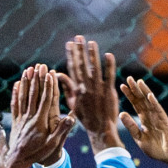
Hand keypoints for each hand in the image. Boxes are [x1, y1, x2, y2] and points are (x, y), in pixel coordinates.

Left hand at [4, 65, 75, 167]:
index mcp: (40, 121)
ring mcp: (21, 118)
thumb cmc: (37, 153)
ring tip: (28, 70)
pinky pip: (15, 104)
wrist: (18, 160)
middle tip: (39, 66)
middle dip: (37, 79)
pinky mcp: (15, 121)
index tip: (50, 74)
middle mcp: (30, 117)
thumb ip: (61, 131)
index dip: (48, 86)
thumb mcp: (52, 145)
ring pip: (23, 96)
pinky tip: (16, 84)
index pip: (45, 100)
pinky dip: (16, 93)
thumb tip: (71, 117)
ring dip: (26, 82)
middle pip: (34, 94)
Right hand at [65, 35, 122, 152]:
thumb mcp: (73, 103)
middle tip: (79, 37)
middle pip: (82, 65)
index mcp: (77, 89)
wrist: (100, 129)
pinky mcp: (109, 92)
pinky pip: (109, 76)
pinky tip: (108, 54)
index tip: (69, 43)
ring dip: (93, 54)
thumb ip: (67, 88)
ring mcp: (98, 89)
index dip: (71, 55)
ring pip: (95, 68)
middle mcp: (86, 87)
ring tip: (91, 42)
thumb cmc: (86, 117)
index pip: (73, 68)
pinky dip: (109, 65)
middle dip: (80, 50)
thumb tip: (58, 74)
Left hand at [120, 77, 167, 167]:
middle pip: (141, 99)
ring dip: (144, 92)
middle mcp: (150, 115)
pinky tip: (149, 95)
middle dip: (135, 89)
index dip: (129, 95)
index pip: (135, 104)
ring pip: (149, 102)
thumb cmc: (154, 148)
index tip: (122, 86)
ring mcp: (157, 117)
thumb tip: (121, 113)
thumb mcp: (139, 138)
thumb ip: (131, 126)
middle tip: (128, 78)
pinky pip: (158, 110)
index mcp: (144, 119)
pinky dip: (154, 103)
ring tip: (138, 82)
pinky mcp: (164, 121)